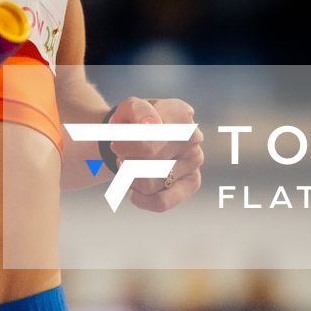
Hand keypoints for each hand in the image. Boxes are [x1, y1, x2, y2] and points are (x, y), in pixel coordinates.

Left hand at [109, 97, 202, 212]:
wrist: (140, 138)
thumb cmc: (134, 123)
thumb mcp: (128, 109)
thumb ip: (137, 110)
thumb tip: (150, 124)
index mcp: (179, 113)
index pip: (147, 136)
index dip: (124, 144)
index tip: (115, 144)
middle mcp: (192, 136)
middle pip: (147, 159)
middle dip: (126, 159)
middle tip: (122, 154)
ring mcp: (194, 160)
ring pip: (149, 183)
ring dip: (131, 177)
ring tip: (132, 165)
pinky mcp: (192, 183)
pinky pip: (163, 201)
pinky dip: (143, 200)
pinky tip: (135, 193)